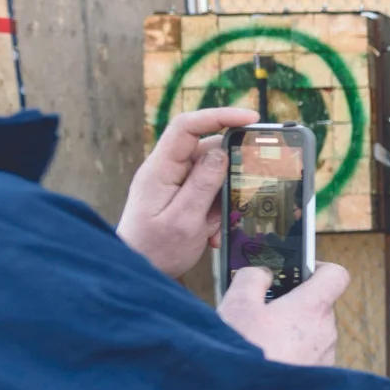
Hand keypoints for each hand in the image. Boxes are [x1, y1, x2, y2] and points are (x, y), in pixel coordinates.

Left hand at [120, 106, 252, 276]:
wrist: (139, 273)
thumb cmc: (154, 251)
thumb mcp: (184, 221)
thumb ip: (203, 185)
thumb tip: (221, 152)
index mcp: (160, 169)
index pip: (187, 126)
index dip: (219, 116)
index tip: (250, 119)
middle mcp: (167, 169)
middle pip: (208, 150)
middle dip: (231, 172)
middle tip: (244, 193)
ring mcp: (174, 182)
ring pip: (214, 173)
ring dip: (224, 199)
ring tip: (216, 226)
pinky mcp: (182, 195)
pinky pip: (210, 192)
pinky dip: (218, 211)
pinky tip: (212, 232)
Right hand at [218, 262, 348, 366]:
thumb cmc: (244, 354)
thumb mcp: (237, 305)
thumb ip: (252, 278)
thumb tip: (262, 273)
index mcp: (312, 308)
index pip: (337, 275)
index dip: (320, 268)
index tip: (302, 271)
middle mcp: (326, 332)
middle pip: (318, 306)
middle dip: (293, 305)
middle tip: (264, 312)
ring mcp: (325, 357)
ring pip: (312, 334)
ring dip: (290, 333)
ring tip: (259, 342)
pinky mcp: (319, 379)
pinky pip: (309, 357)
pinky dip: (292, 355)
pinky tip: (267, 362)